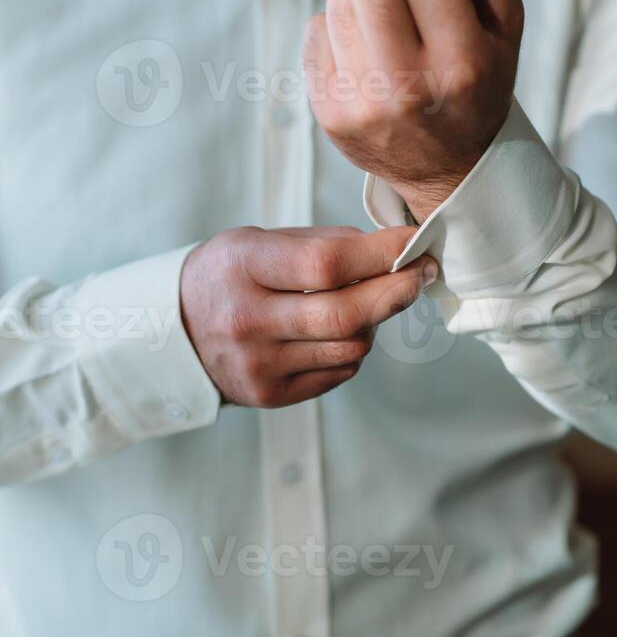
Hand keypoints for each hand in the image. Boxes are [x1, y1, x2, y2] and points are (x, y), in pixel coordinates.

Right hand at [181, 226, 437, 407]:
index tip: (414, 242)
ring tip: (364, 302)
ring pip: (351, 347)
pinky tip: (336, 332)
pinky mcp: (271, 395)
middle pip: (346, 315)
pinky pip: (339, 371)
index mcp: (243, 268)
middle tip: (421, 274)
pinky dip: (351, 348)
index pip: (327, 264)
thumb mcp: (258, 242)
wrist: (174, 333)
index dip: (381, 254)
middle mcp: (248, 320)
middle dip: (397, 292)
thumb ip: (322, 245)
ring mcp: (259, 364)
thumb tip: (391, 251)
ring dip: (373, 322)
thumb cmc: (228, 277)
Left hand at [303, 0, 523, 222]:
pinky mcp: (328, 113)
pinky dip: (338, 34)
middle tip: (406, 6)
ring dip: (361, 4)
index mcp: (460, 63)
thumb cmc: (477, 88)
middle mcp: (407, 88)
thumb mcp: (505, 28)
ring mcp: (361, 104)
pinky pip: (314, 31)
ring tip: (386, 35)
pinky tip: (364, 58)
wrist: (446, 170)